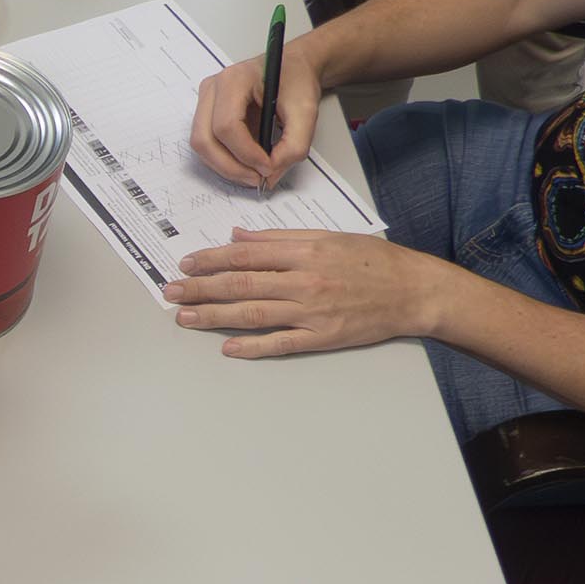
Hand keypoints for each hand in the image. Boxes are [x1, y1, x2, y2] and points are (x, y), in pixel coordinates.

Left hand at [165, 229, 445, 356]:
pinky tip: (227, 347)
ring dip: (214, 316)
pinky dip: (252, 346)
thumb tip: (239, 237)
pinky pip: (280, 343)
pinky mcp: (322, 337)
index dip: (211, 260)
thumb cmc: (372, 260)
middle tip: (171, 292)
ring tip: (185, 318)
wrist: (412, 291)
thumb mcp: (327, 236)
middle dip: (201, 289)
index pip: (245, 255)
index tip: (186, 264)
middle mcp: (304, 280)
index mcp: (304, 251)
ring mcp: (312, 311)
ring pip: (252, 313)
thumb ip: (280, 238)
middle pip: (241, 284)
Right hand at [192, 47, 320, 186]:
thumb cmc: (296, 80)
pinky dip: (225, 160)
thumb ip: (294, 146)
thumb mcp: (306, 112)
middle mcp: (213, 88)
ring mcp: (206, 100)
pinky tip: (247, 162)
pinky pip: (207, 144)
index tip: (267, 167)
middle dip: (231, 167)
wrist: (293, 68)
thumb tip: (271, 173)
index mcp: (234, 79)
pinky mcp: (208, 113)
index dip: (246, 153)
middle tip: (257, 179)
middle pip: (205, 139)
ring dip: (226, 166)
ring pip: (202, 145)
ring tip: (253, 172)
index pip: (227, 125)